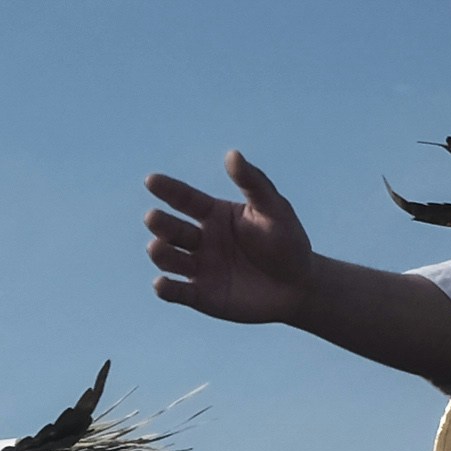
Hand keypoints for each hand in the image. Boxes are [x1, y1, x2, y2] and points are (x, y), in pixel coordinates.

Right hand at [142, 153, 318, 327]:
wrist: (299, 287)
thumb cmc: (288, 242)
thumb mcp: (274, 209)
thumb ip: (253, 183)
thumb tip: (232, 154)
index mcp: (214, 214)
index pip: (185, 199)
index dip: (168, 189)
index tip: (151, 180)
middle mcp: (201, 240)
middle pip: (173, 229)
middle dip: (160, 224)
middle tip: (153, 217)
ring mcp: (199, 269)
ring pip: (170, 259)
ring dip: (161, 253)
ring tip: (157, 247)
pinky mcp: (201, 297)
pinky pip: (178, 293)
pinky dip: (166, 289)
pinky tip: (161, 283)